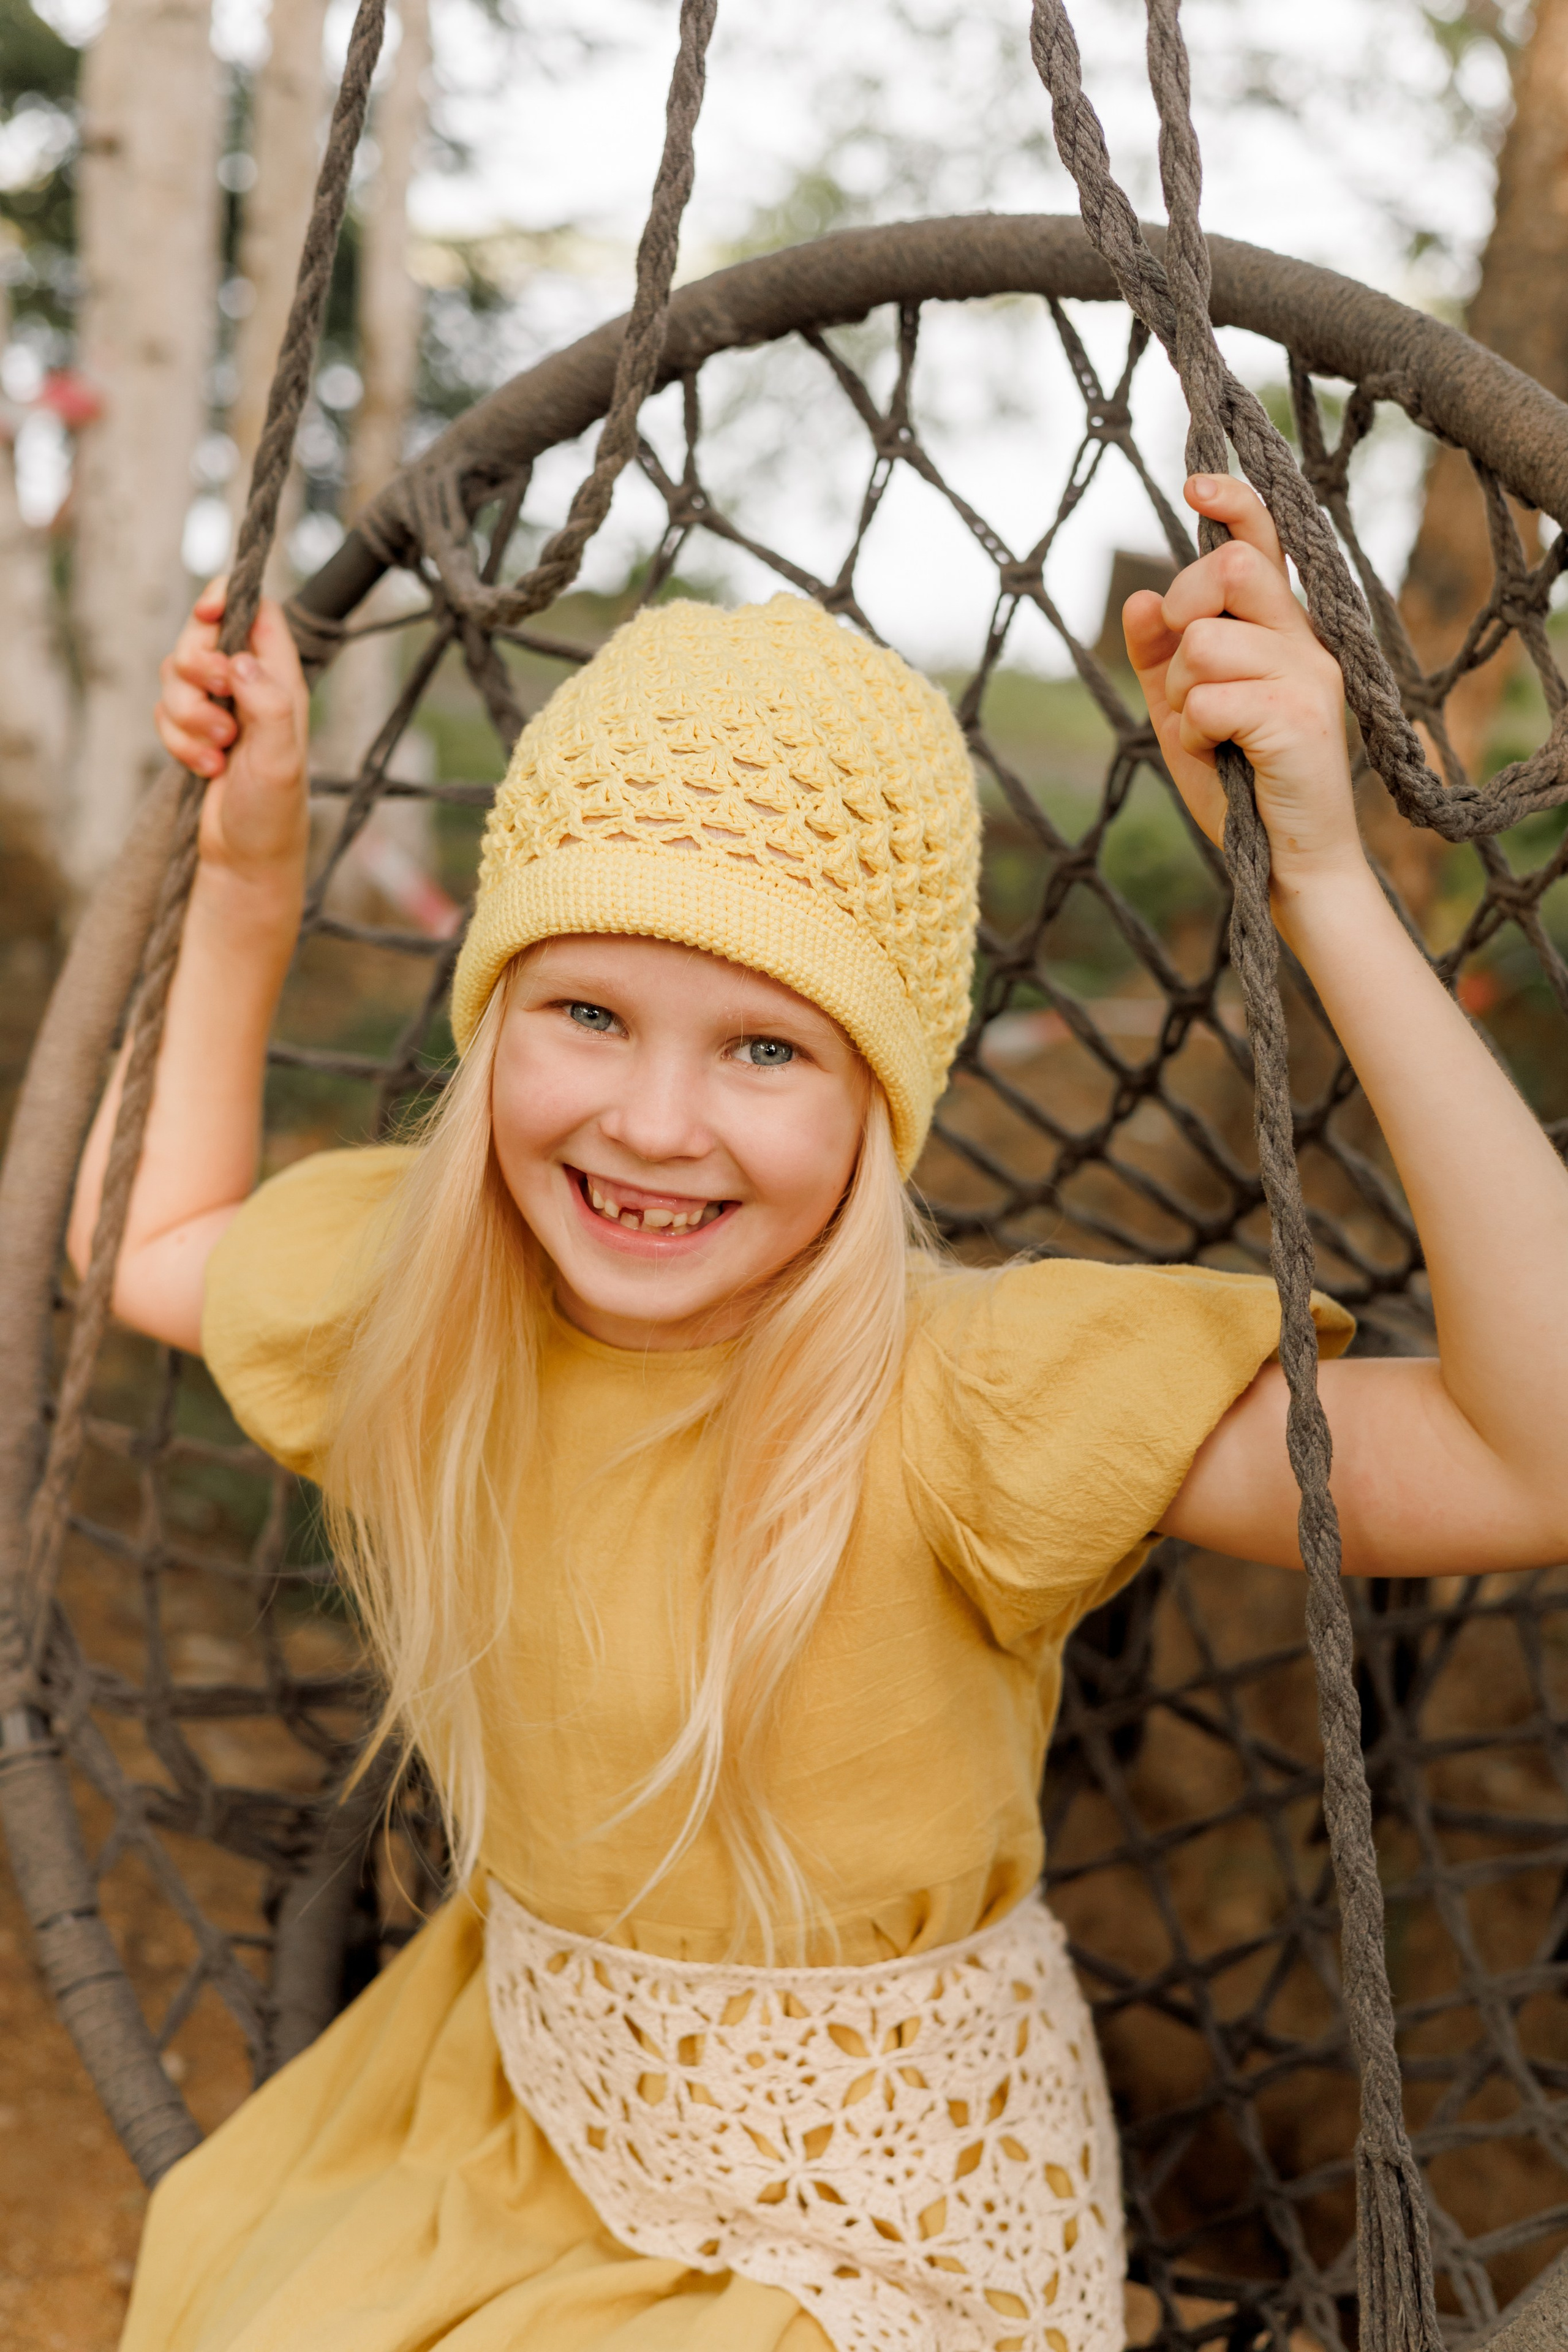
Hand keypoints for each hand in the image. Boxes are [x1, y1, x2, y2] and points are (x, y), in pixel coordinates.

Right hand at [155, 578, 309, 891]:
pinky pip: (163, 712)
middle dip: (196, 671)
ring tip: (219, 753)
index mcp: (280, 679)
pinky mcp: (192, 728)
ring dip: (187, 716)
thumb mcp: (280, 759)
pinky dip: (178, 741)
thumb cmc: (274, 809)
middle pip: (201, 635)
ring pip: (174, 675)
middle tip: (219, 712)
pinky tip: (205, 768)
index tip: (206, 619)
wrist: (246, 856)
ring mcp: (217, 705)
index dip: (226, 600)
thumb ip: (268, 705)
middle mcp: (248, 684)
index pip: (256, 609)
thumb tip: (240, 661)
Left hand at [1122, 475, 1361, 890]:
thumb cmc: (1241, 787)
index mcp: (1283, 631)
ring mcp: (1309, 676)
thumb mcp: (1185, 715)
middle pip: (1230, 570)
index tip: (1194, 486)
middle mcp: (1306, 641)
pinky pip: (1207, 698)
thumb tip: (1136, 600)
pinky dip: (1193, 734)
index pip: (1264, 541)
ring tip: (1207, 736)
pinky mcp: (1300, 718)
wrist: (1287, 863)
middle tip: (1187, 676)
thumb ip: (1160, 659)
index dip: (1231, 504)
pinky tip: (1220, 758)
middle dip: (1183, 613)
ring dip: (1181, 697)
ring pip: (1203, 642)